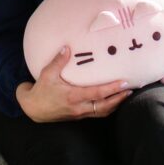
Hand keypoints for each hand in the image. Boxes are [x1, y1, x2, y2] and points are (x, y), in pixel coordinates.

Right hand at [16, 46, 132, 122]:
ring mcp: (79, 114)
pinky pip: (97, 114)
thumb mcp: (47, 74)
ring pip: (102, 112)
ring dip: (115, 104)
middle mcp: (79, 108)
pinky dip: (107, 108)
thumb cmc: (41, 91)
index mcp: (73, 97)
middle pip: (105, 106)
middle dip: (119, 99)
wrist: (33, 110)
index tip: (124, 83)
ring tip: (125, 96)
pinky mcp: (79, 116)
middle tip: (130, 90)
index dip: (112, 89)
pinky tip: (112, 102)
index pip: (97, 94)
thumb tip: (66, 48)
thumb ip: (58, 61)